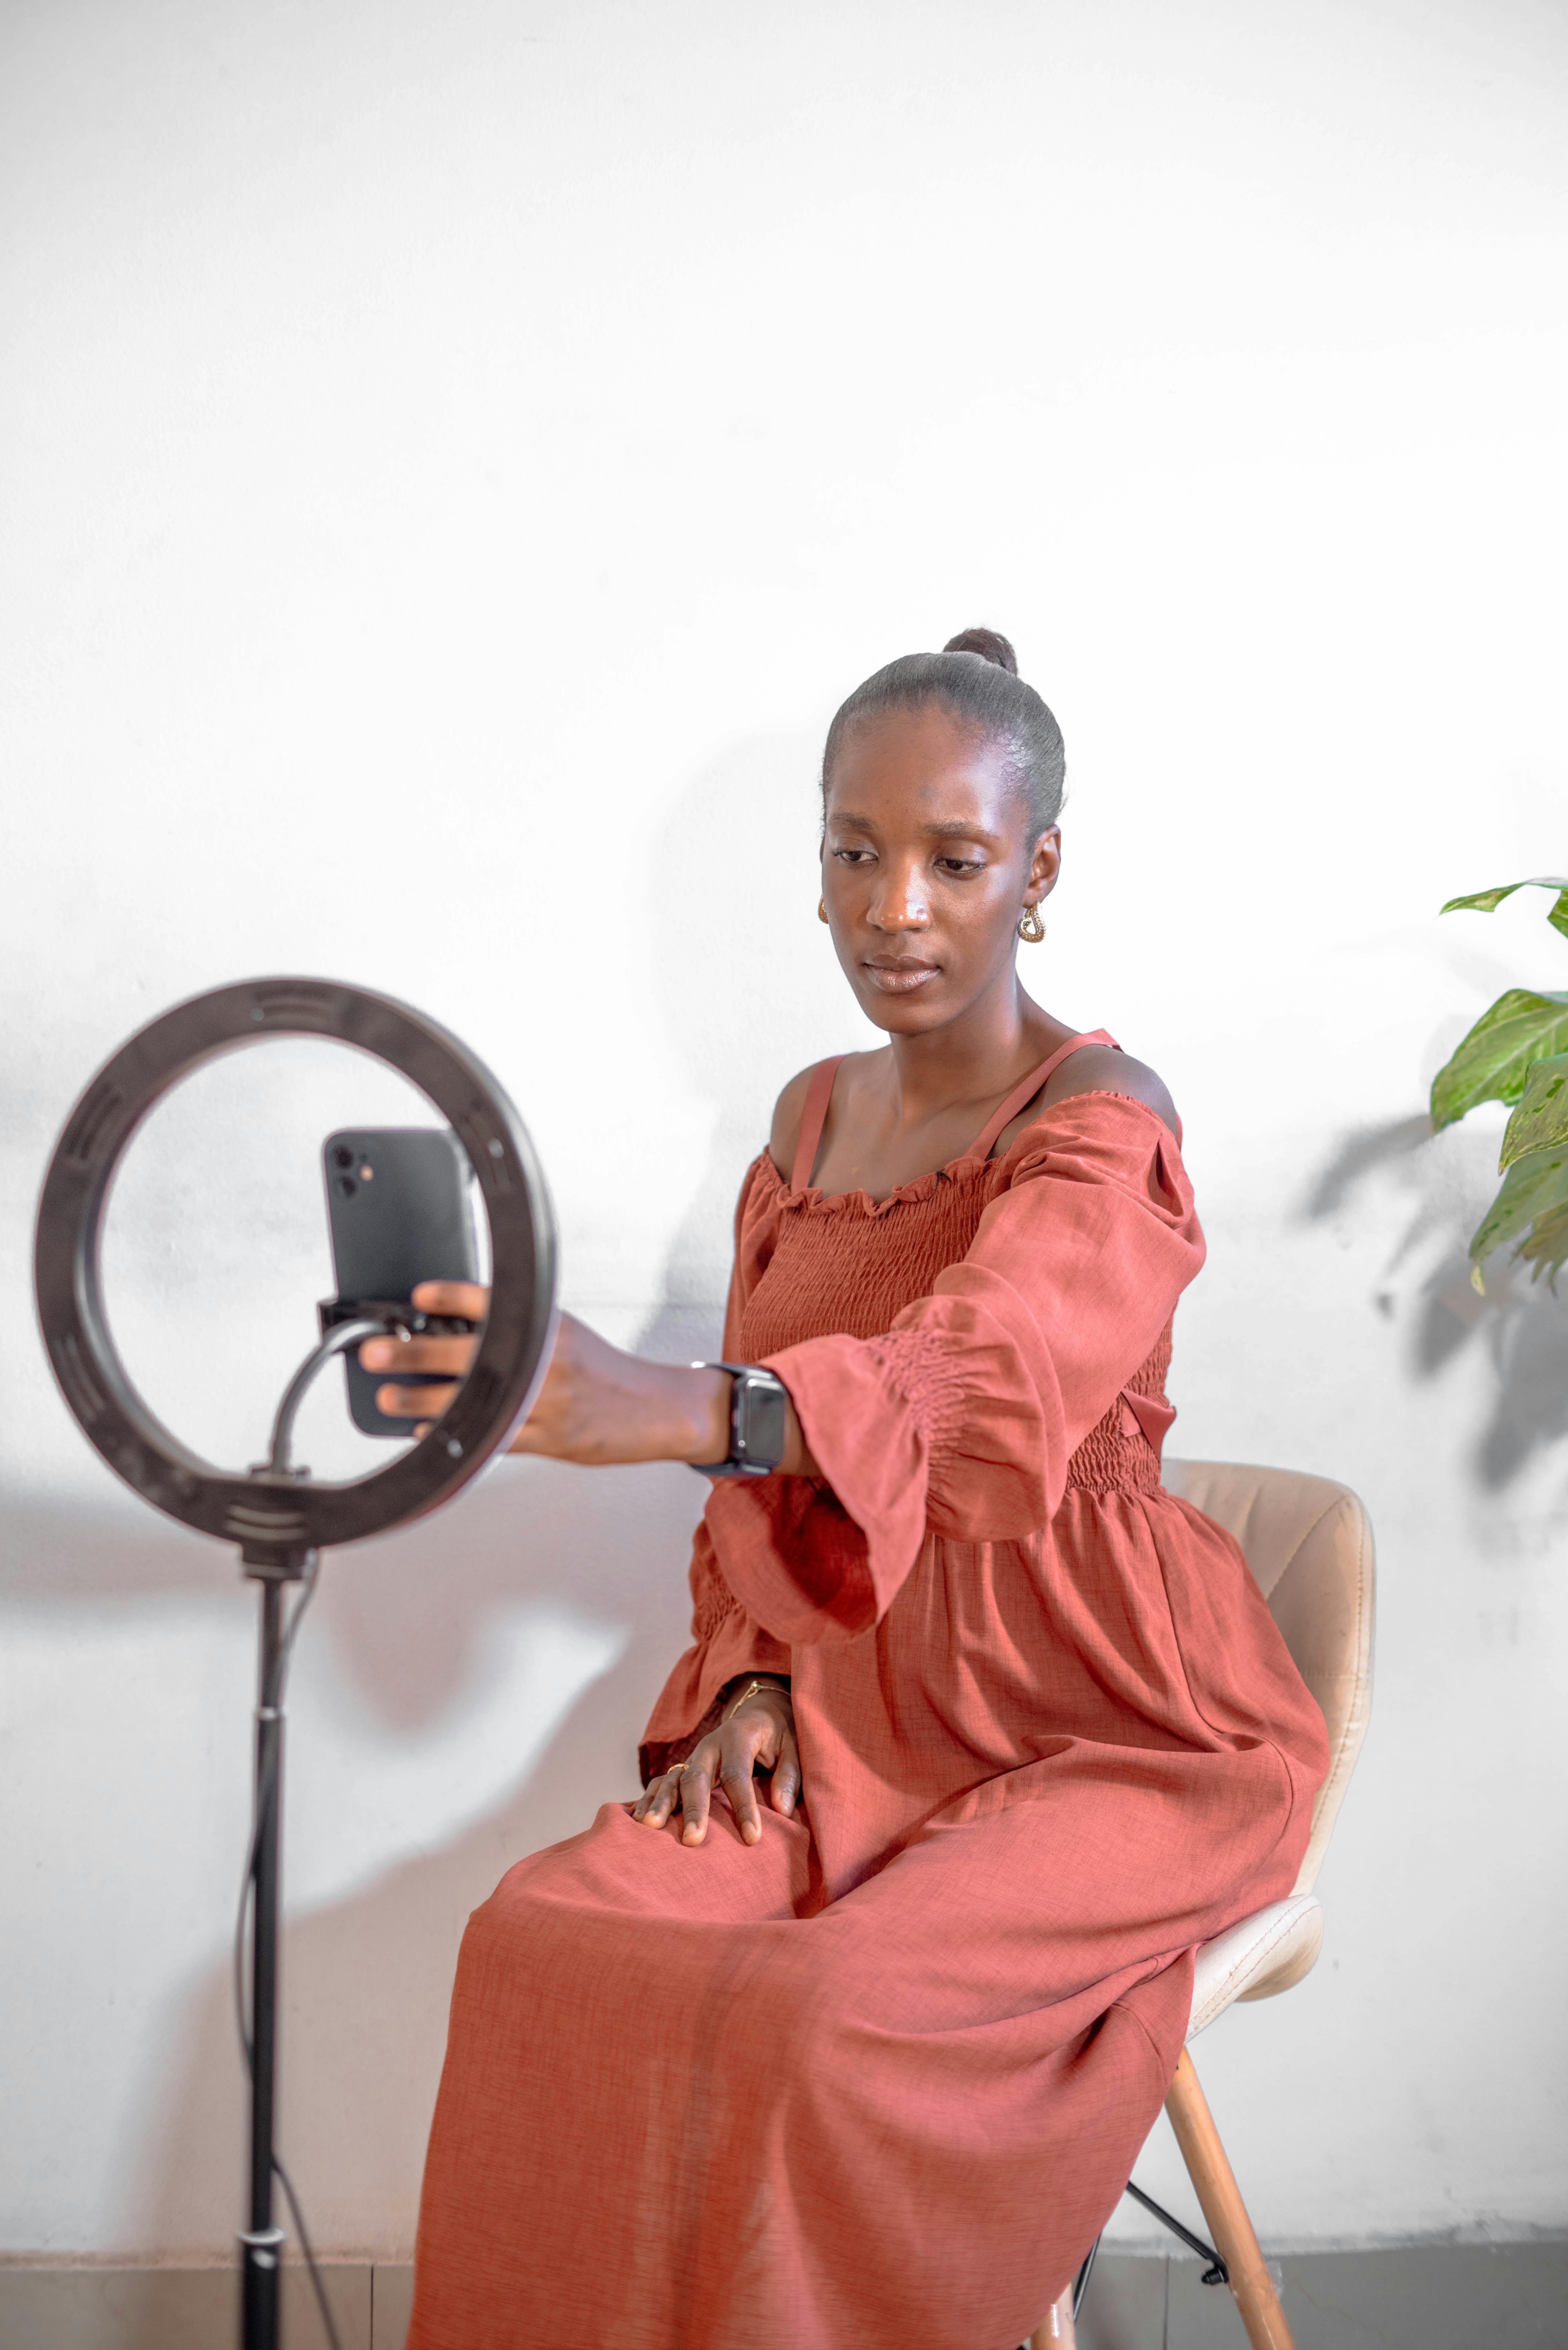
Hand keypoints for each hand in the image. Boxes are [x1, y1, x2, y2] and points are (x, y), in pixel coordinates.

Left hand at [359, 1285, 730, 1463]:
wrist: (649, 1409)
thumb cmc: (599, 1369)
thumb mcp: (562, 1332)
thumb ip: (517, 1329)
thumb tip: (455, 1326)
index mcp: (550, 1328)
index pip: (494, 1303)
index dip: (452, 1297)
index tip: (420, 1296)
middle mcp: (547, 1363)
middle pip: (470, 1355)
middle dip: (415, 1354)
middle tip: (377, 1352)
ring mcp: (545, 1405)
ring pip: (474, 1404)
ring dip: (422, 1402)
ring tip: (389, 1398)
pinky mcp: (546, 1440)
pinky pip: (491, 1440)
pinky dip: (456, 1437)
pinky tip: (427, 1435)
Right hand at [632, 1684, 799, 1846]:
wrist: (757, 1712)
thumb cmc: (778, 1734)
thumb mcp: (794, 1745)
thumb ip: (790, 1775)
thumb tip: (783, 1808)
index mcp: (738, 1736)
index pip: (738, 1774)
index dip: (744, 1806)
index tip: (752, 1838)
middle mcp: (710, 1746)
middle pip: (697, 1777)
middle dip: (695, 1809)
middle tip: (693, 1840)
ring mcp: (693, 1757)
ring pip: (672, 1779)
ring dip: (662, 1803)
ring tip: (651, 1827)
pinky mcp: (684, 1768)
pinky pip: (661, 1783)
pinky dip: (648, 1800)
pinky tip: (638, 1821)